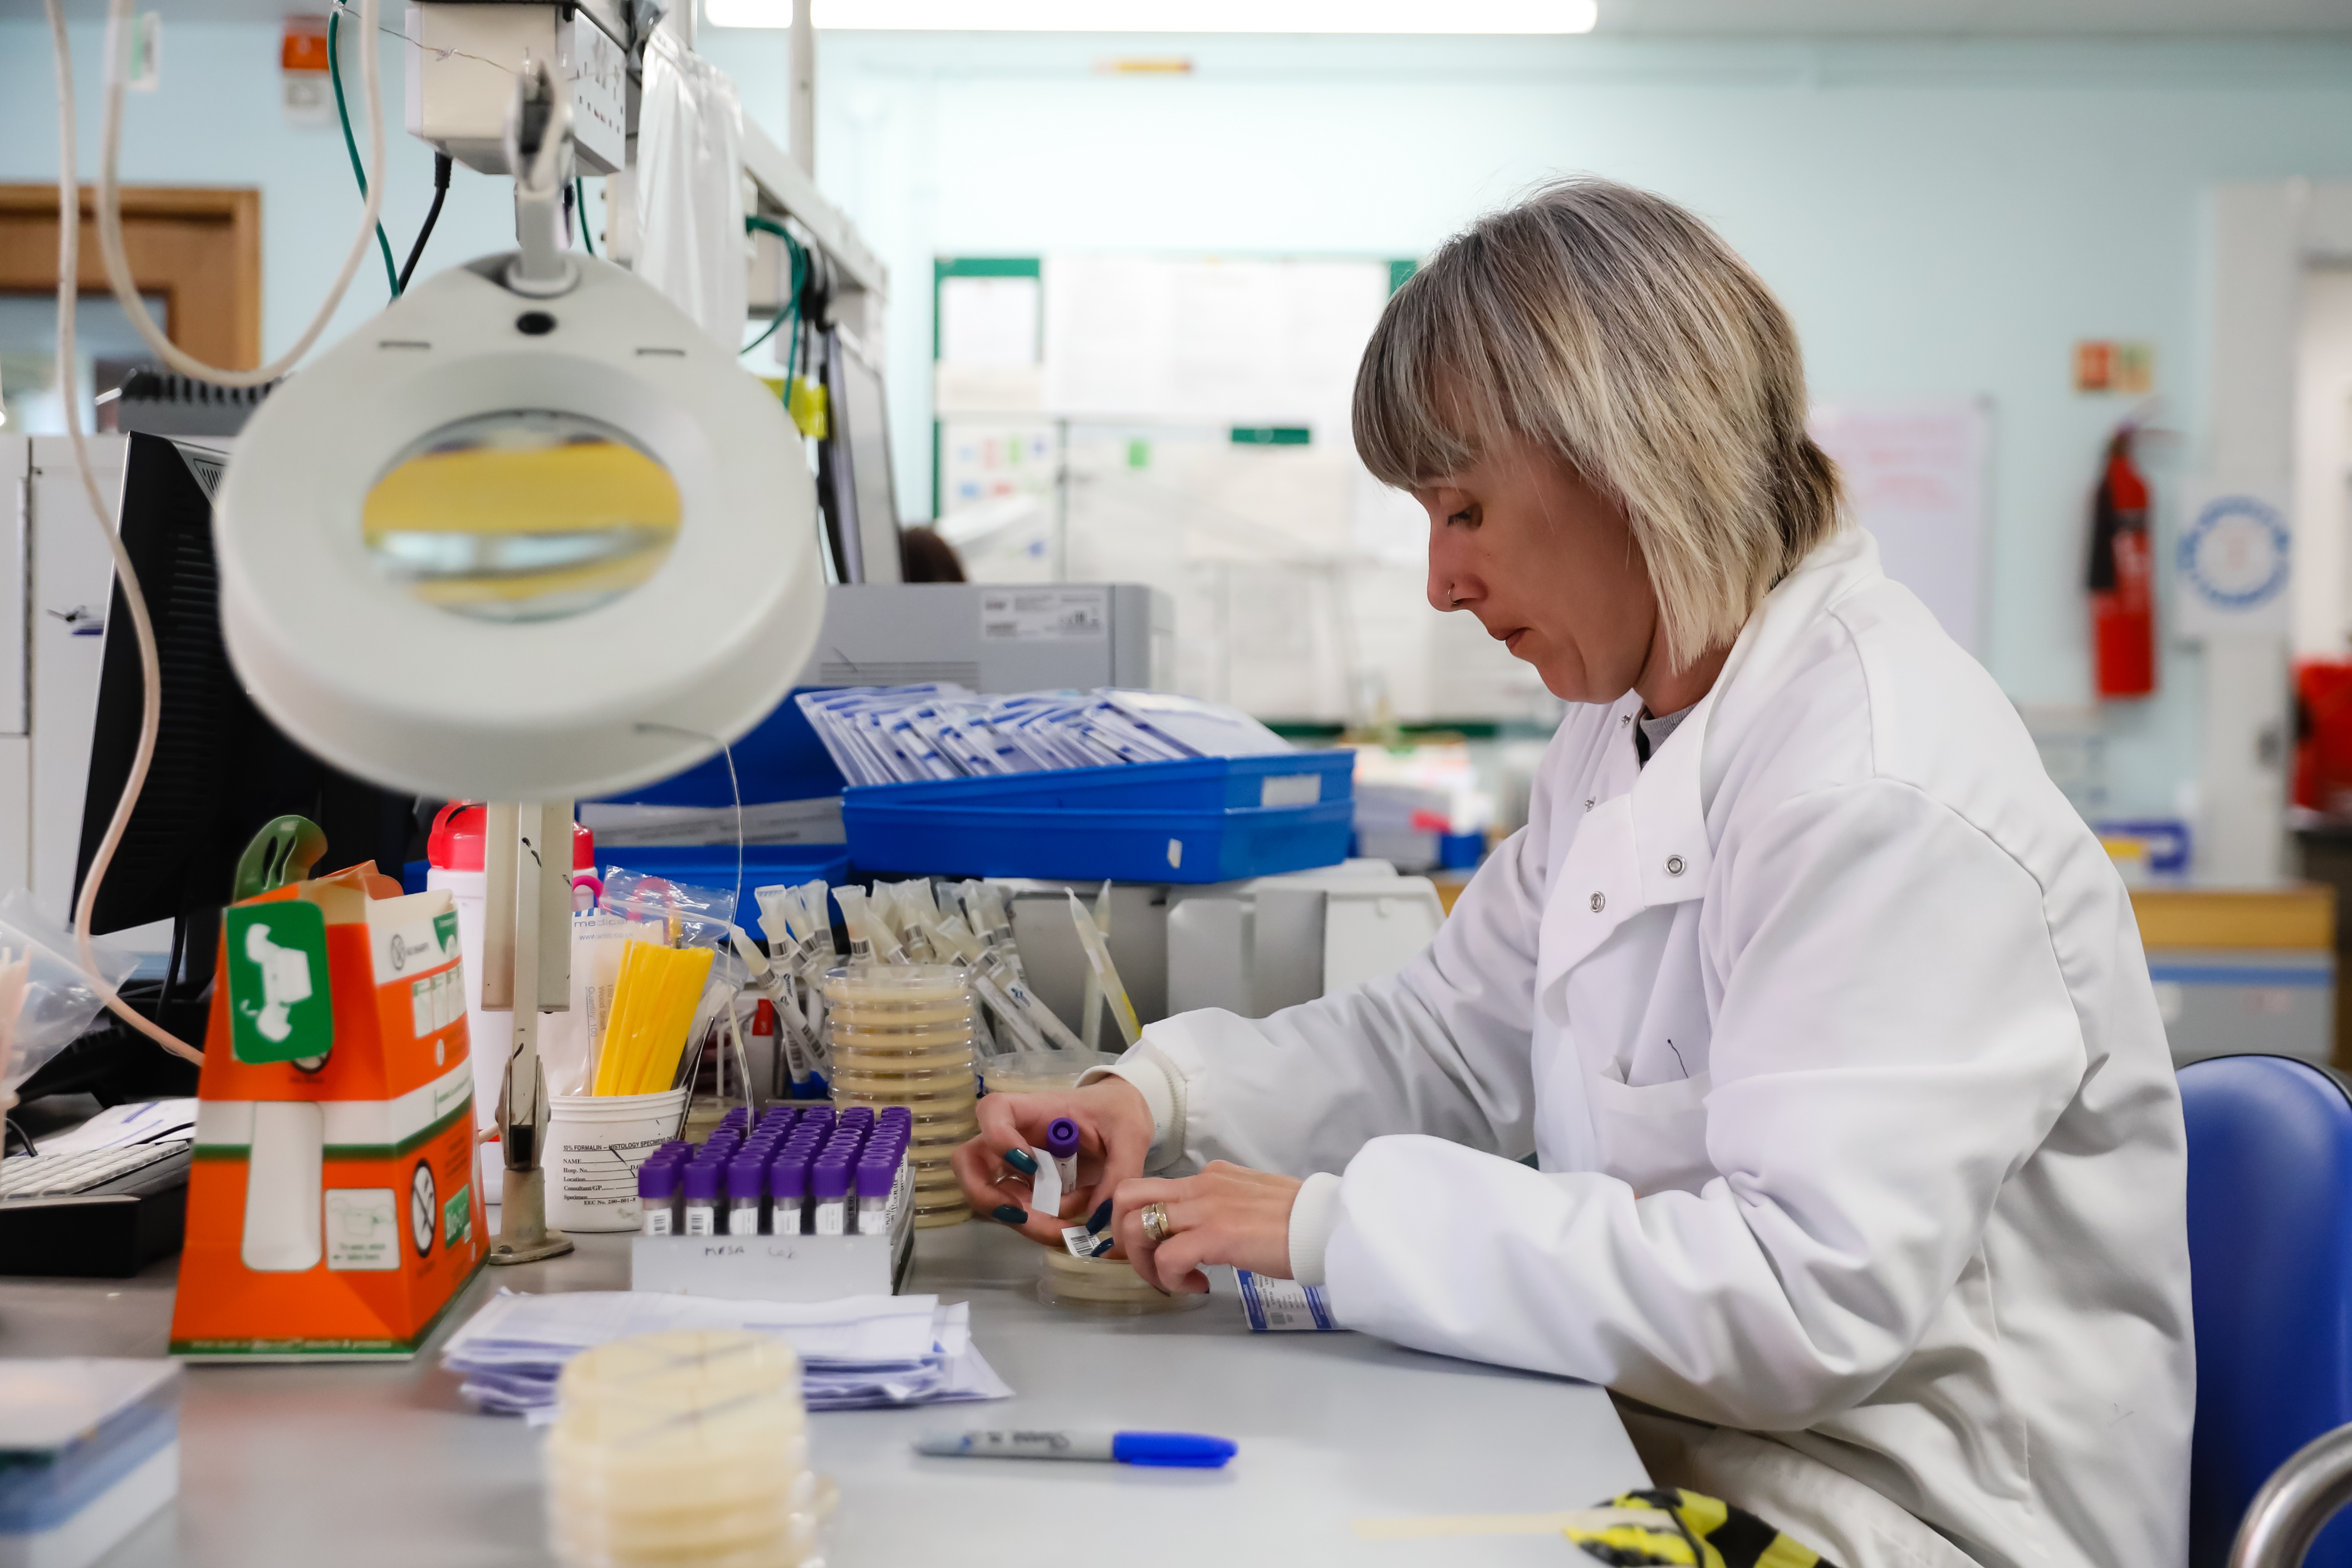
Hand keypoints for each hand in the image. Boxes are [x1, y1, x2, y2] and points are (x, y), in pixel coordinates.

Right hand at [951, 1076, 1155, 1247]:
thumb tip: (1099, 1216)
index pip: (993, 1111)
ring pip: (989, 1195)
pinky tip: (1068, 1225)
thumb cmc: (1119, 1113)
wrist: (1122, 1119)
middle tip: (1024, 1215)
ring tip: (1065, 1227)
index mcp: (1035, 1110)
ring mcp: (1015, 1164)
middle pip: (969, 1162)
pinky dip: (1037, 1225)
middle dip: (988, 1197)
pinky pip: (1016, 1210)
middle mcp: (1014, 1137)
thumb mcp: (1131, 1135)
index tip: (1029, 1165)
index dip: (998, 1138)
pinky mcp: (1026, 1187)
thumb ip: (1120, 1172)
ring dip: (1022, 1220)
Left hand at [1113, 1162, 1302, 1294]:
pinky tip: (1197, 1286)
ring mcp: (1205, 1207)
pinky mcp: (1215, 1235)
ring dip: (1142, 1263)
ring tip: (1171, 1281)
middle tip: (1149, 1265)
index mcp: (1210, 1176)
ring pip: (1136, 1226)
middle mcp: (1200, 1185)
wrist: (1327, 1224)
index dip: (1143, 1224)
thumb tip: (1209, 1226)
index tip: (1159, 1252)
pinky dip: (1171, 1280)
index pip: (1153, 1189)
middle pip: (1127, 1197)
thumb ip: (1224, 1205)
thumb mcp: (1252, 1200)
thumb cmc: (1299, 1220)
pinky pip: (1167, 1258)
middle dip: (1123, 1236)